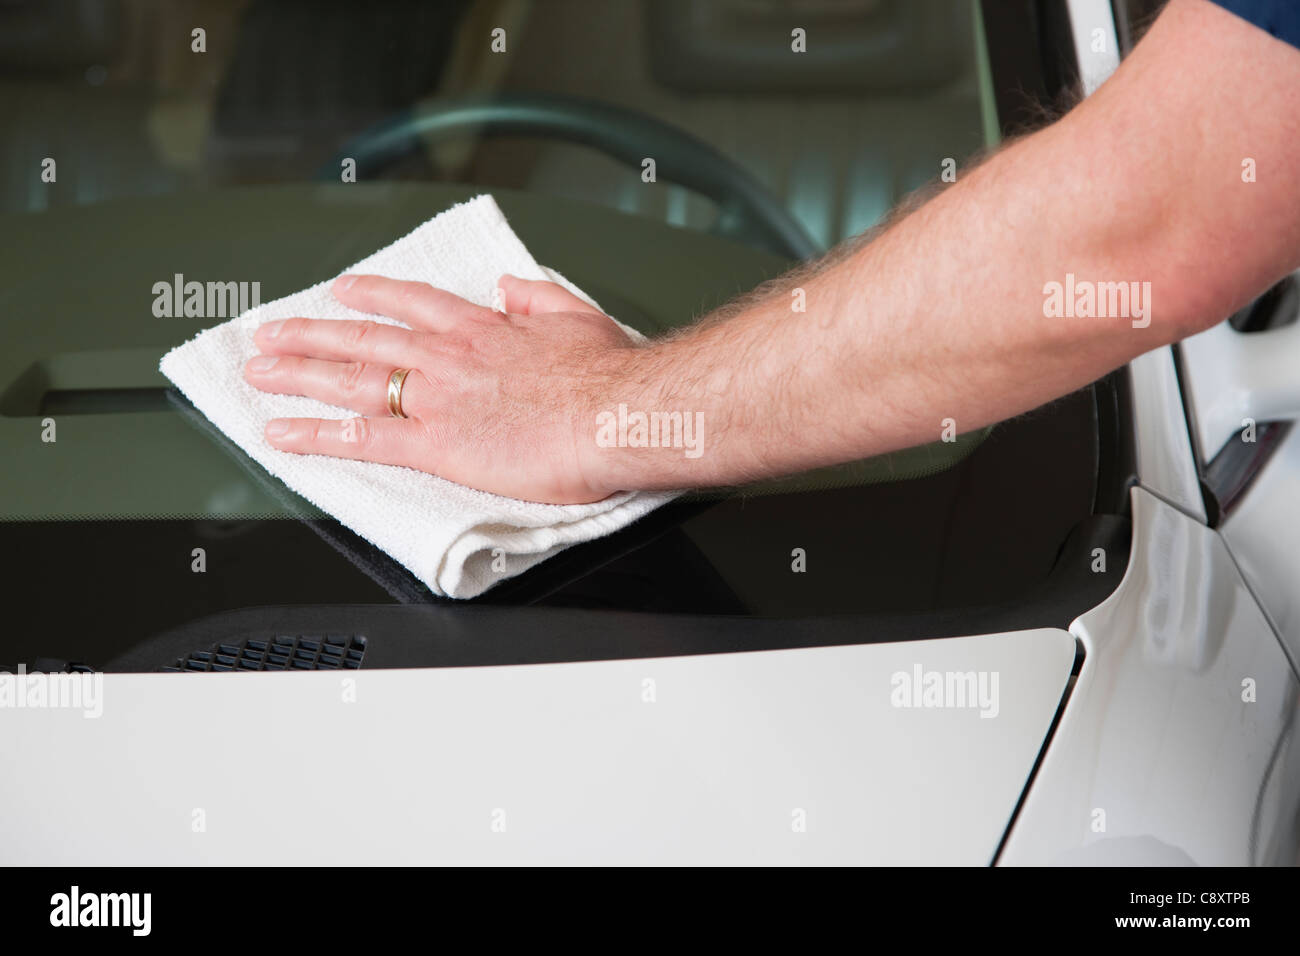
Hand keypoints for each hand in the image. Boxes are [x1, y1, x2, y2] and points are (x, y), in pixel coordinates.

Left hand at [242, 273, 634, 503]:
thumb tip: (508, 283)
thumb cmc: (605, 374)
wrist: (611, 412)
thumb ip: (535, 295)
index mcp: (481, 328)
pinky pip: (362, 439)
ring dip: (298, 374)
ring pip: (350, 380)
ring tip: (259, 372)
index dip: (372, 295)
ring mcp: (435, 398)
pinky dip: (317, 435)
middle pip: (363, 339)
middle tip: (269, 333)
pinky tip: (284, 433)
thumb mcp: (576, 314)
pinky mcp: (435, 444)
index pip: (411, 304)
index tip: (342, 290)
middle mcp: (447, 357)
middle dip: (310, 335)